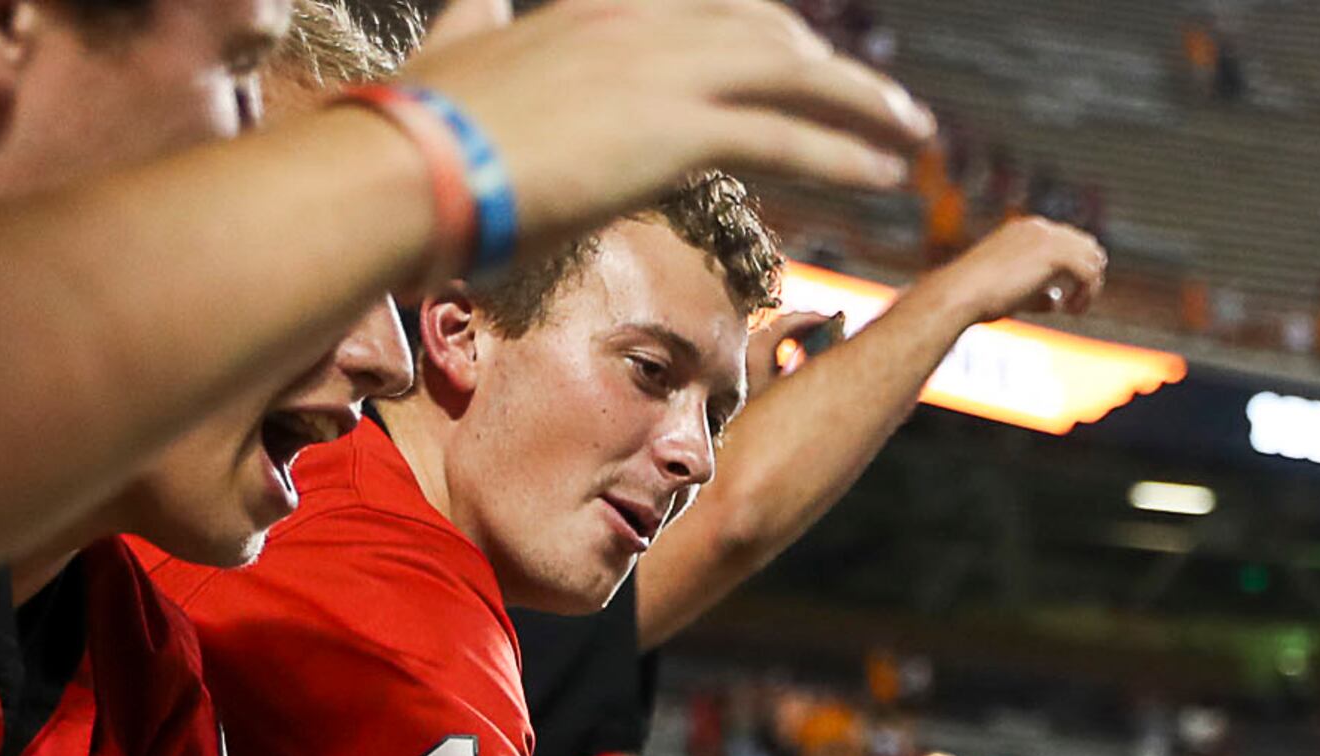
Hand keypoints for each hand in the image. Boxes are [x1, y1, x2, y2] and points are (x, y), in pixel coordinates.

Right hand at [407, 0, 936, 229]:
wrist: (408, 166)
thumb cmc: (420, 127)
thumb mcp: (455, 45)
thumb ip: (475, 17)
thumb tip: (472, 0)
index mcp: (598, 7)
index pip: (711, 9)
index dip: (768, 35)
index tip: (804, 57)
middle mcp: (642, 23)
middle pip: (768, 33)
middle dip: (831, 68)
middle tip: (881, 103)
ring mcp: (665, 71)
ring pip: (794, 77)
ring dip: (862, 106)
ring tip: (910, 136)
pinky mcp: (680, 130)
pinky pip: (789, 138)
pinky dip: (846, 153)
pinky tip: (886, 173)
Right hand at [930, 212, 1108, 322]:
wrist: (961, 293)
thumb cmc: (978, 297)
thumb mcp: (1012, 292)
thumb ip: (1037, 292)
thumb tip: (1056, 300)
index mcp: (1026, 229)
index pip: (1069, 241)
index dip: (1075, 271)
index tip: (1065, 299)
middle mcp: (1039, 228)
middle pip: (1087, 245)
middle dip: (1088, 276)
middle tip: (1076, 303)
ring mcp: (1047, 238)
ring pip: (1093, 258)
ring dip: (1089, 288)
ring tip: (1072, 309)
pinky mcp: (1054, 254)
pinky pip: (1089, 273)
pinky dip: (1086, 294)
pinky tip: (1068, 310)